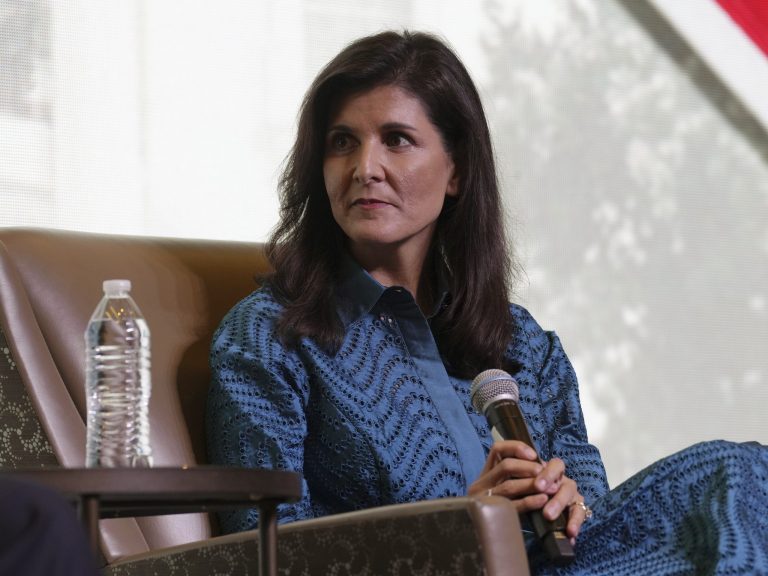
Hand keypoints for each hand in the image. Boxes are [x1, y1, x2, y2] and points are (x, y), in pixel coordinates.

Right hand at [468, 440, 588, 541]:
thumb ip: (514, 475)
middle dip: (529, 468)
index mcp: (484, 474)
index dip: (516, 448)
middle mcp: (480, 484)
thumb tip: (540, 463)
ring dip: (532, 484)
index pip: (497, 450)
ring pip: (509, 486)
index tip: (533, 454)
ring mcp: (484, 500)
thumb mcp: (502, 487)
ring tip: (551, 488)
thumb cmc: (499, 508)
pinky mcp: (492, 516)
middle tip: (546, 473)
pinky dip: (530, 501)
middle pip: (506, 466)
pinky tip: (542, 500)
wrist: (480, 536)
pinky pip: (513, 506)